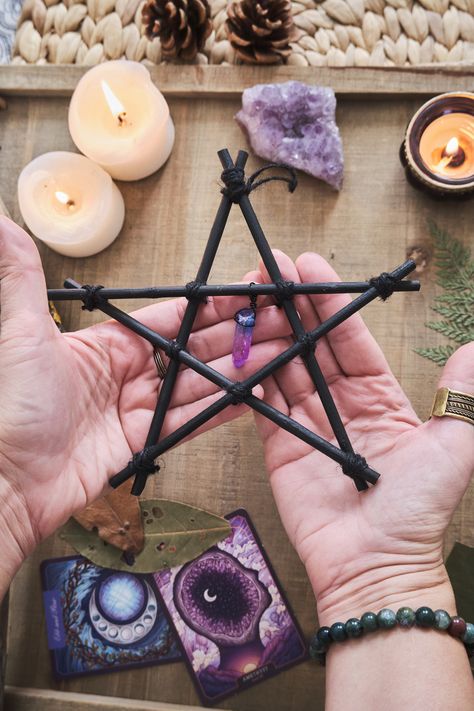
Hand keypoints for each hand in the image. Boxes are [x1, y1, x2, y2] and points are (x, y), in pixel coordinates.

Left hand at [0, 218, 290, 590]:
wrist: (8, 481)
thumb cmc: (11, 406)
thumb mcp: (21, 333)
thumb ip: (22, 277)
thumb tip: (1, 220)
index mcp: (107, 343)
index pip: (171, 318)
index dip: (211, 307)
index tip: (246, 293)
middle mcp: (128, 373)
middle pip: (193, 349)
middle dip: (237, 335)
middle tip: (280, 322)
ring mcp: (138, 410)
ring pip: (198, 384)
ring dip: (238, 369)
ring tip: (280, 354)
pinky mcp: (144, 442)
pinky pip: (189, 422)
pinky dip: (221, 410)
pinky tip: (252, 395)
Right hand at [253, 250, 473, 623]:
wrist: (374, 566)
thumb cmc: (416, 510)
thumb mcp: (451, 447)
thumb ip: (459, 397)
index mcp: (379, 397)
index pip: (350, 339)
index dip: (330, 302)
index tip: (309, 267)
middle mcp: (340, 404)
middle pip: (312, 345)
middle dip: (291, 305)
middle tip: (268, 268)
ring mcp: (307, 424)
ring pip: (283, 367)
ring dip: (266, 332)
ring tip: (247, 298)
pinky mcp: (280, 445)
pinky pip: (262, 404)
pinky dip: (250, 377)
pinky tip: (238, 346)